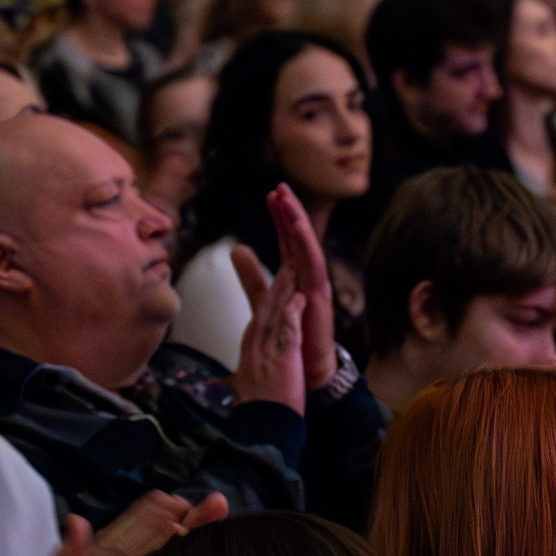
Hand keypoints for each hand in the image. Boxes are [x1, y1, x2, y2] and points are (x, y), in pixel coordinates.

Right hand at [227, 242, 306, 412]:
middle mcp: (256, 340)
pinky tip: (299, 298)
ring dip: (286, 286)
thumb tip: (257, 344)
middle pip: (268, 302)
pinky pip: (287, 331)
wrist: (262, 427)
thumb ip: (259, 354)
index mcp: (253, 342)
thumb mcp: (256, 371)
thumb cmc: (263, 404)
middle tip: (290, 251)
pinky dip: (292, 313)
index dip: (275, 285)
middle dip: (281, 276)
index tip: (285, 266)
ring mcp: (267, 348)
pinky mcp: (281, 359)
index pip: (263, 307)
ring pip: (276, 310)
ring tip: (295, 263)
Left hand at [266, 183, 339, 390]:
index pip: (286, 240)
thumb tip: (236, 249)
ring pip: (308, 246)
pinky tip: (298, 228)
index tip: (271, 195)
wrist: (307, 368)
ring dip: (298, 223)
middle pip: (298, 238)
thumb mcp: (265, 299)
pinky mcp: (319, 296)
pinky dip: (307, 245)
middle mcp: (307, 276)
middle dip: (290, 212)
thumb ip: (252, 276)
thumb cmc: (293, 337)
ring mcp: (314, 285)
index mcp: (294, 275)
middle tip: (280, 187)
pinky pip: (314, 265)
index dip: (280, 218)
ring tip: (288, 201)